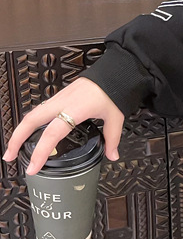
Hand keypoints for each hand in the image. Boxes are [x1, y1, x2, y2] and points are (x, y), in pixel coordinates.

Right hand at [2, 77, 124, 175]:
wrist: (113, 71)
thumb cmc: (113, 90)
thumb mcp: (116, 117)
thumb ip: (112, 139)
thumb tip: (112, 155)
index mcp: (75, 109)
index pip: (52, 134)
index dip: (40, 152)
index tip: (32, 167)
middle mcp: (62, 103)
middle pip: (31, 121)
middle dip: (16, 139)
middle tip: (9, 156)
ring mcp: (59, 98)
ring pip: (32, 114)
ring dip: (21, 130)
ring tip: (15, 147)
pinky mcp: (59, 95)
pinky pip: (40, 110)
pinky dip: (31, 122)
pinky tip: (31, 131)